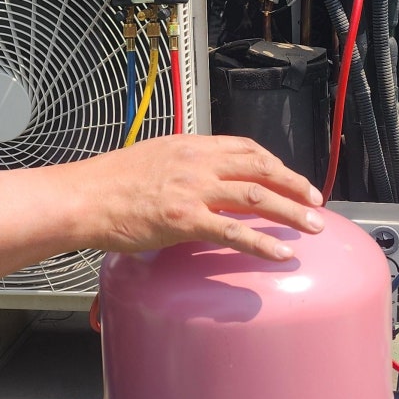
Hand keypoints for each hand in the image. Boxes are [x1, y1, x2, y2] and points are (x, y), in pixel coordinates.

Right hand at [71, 135, 324, 262]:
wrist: (83, 198)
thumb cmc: (107, 184)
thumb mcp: (150, 159)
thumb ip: (179, 165)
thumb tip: (195, 180)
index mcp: (190, 145)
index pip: (245, 148)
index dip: (275, 164)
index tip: (290, 178)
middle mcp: (197, 162)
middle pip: (261, 168)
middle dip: (295, 185)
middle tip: (316, 202)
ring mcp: (193, 190)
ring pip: (257, 197)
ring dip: (291, 212)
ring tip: (313, 227)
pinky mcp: (185, 219)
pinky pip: (234, 231)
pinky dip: (263, 243)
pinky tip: (282, 254)